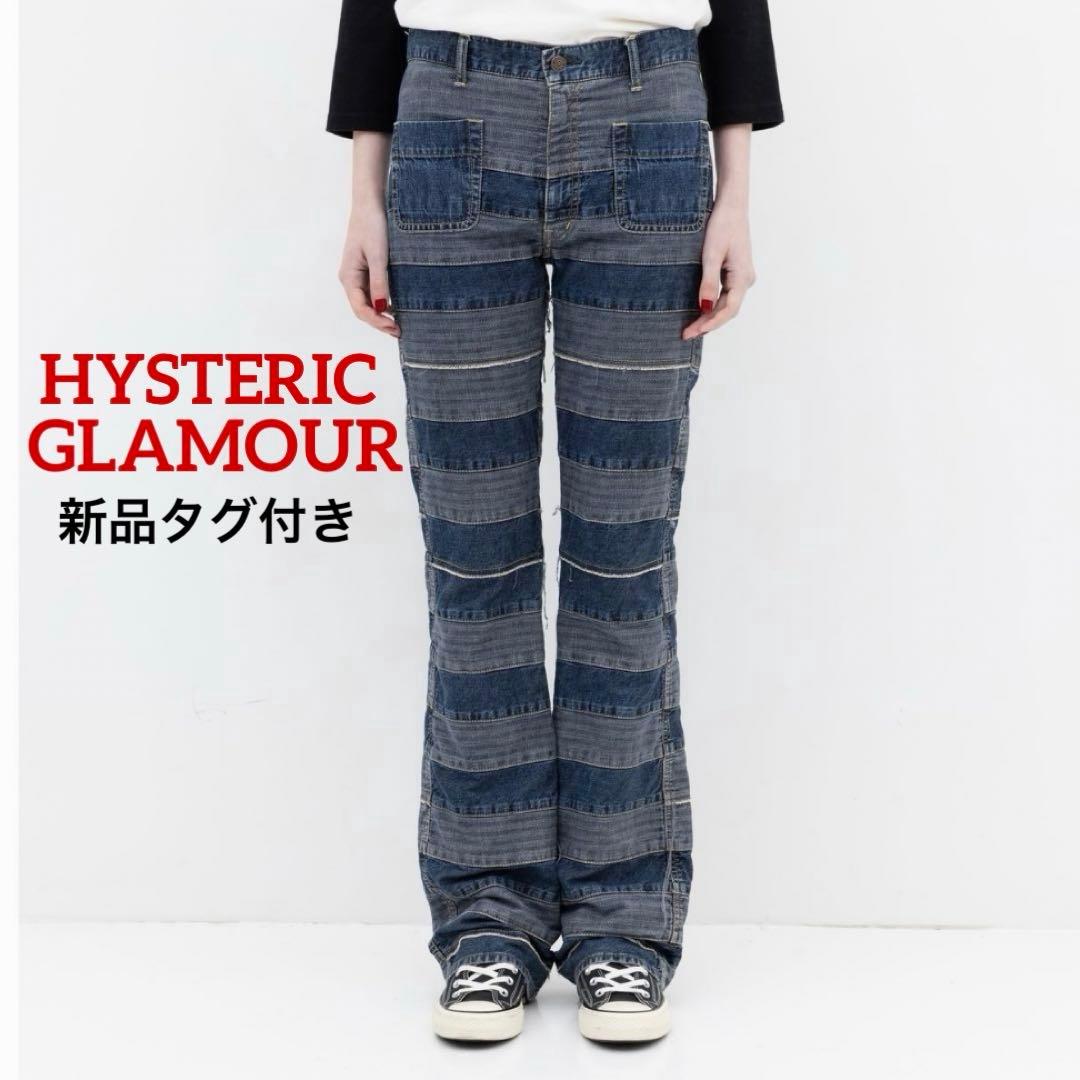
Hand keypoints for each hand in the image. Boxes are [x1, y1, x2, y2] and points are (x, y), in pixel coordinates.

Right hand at [339, 200, 398, 336]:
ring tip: (399, 324)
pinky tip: (397, 307)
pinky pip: (374, 292)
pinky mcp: (367, 270)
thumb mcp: (379, 255)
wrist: (370, 203)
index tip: (394, 327)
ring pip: (369, 303)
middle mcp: (350, 279)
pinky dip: (384, 303)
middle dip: (379, 322)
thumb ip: (380, 282)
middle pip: (363, 309)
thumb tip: (382, 308)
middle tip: (399, 331)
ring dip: (382, 315)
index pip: (360, 308)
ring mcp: (358, 276)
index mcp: (348, 276)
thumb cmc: (372, 225)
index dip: (377, 321)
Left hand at [682, 202, 755, 339]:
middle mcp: (746, 280)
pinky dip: (713, 306)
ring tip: (691, 328)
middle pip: (727, 310)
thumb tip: (705, 307)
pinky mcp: (736, 273)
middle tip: (686, 334)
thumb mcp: (711, 255)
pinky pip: (725, 295)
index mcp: (743, 277)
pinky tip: (700, 311)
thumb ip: (708, 282)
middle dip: (707, 324)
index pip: (728, 310)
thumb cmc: (722, 225)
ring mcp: (742, 277)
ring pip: (726, 305)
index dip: (710, 324)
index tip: (693, 332)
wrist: (731, 206)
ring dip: (710, 317)